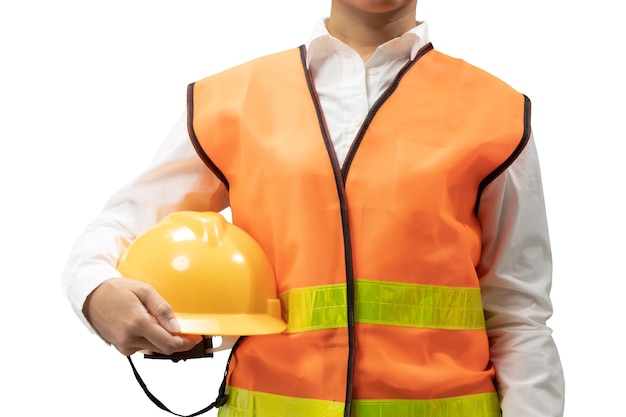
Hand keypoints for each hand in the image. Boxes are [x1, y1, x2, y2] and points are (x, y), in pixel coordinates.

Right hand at [83, 278, 201, 355]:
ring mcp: (124, 345)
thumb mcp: (144, 291)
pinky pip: (142, 347)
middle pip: (163, 348)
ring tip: (160, 322)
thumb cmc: (116, 290)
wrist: (91, 296)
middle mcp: (129, 338)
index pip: (169, 343)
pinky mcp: (120, 347)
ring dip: (162, 339)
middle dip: (177, 341)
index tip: (195, 338)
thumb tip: (176, 327)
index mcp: (138, 323)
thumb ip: (162, 309)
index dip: (186, 343)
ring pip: (154, 349)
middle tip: (185, 331)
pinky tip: (146, 326)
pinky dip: (150, 339)